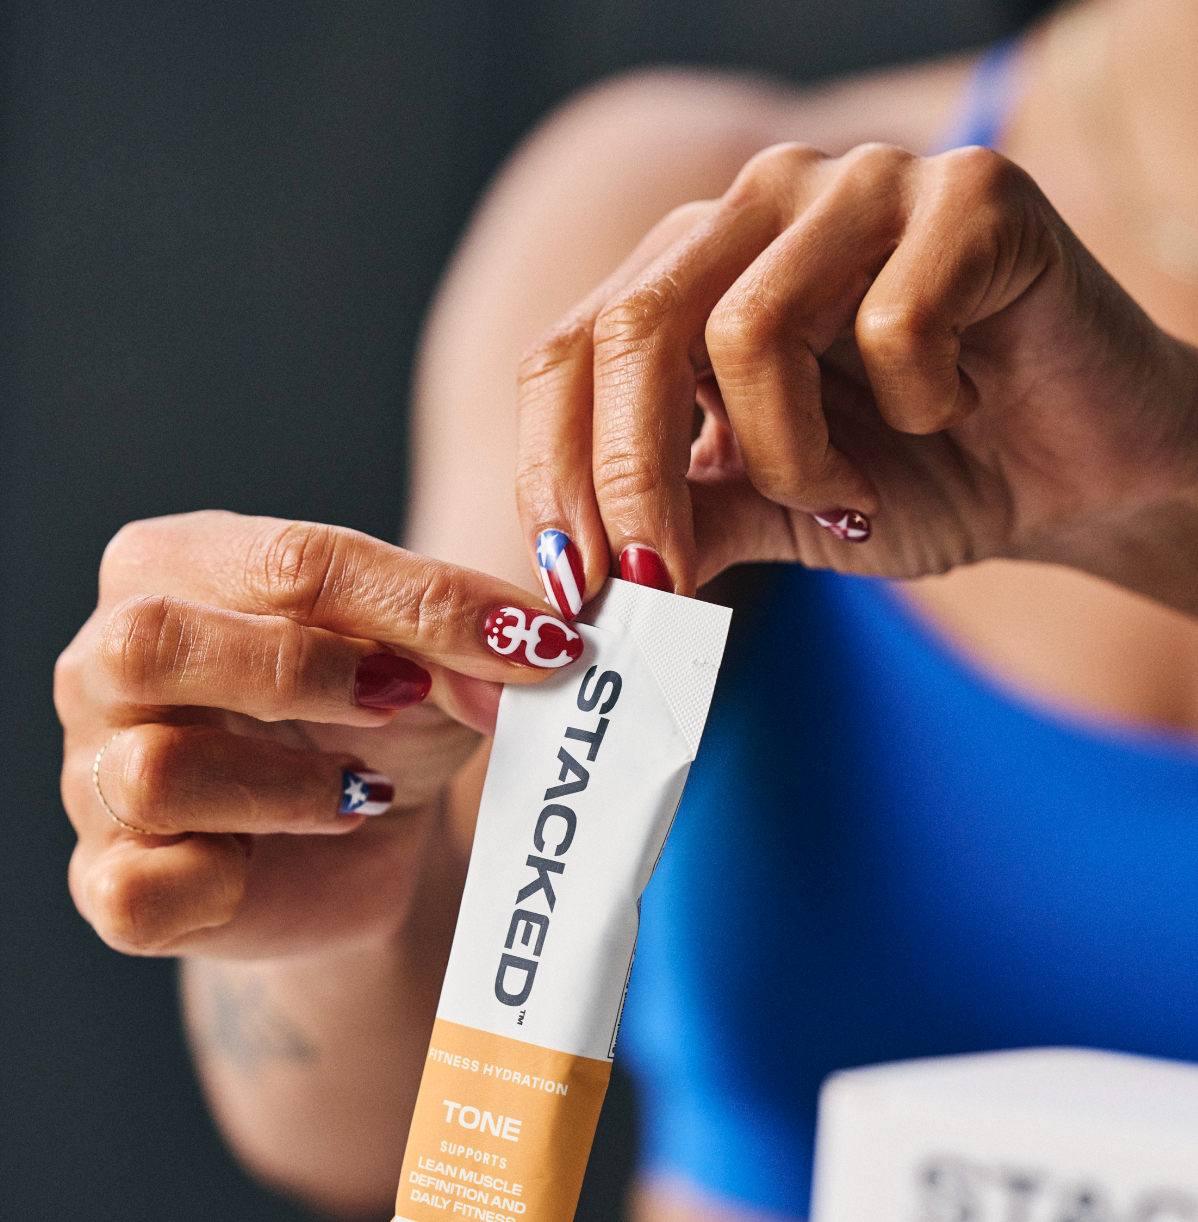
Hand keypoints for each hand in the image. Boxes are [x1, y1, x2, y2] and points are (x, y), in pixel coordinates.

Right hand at [56, 510, 582, 957]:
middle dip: (302, 674)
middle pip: (152, 642)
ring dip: (285, 790)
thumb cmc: (377, 726)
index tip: (533, 644)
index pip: (285, 562)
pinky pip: (141, 887)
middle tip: (400, 701)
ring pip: (154, 773)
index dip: (421, 604)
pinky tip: (269, 865)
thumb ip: (468, 641)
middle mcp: (103, 662)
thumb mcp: (435, 667)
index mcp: (171, 567)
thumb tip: (528, 651)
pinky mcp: (107, 884)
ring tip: (354, 795)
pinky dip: (226, 883)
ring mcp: (90, 777)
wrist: (361, 852)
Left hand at [516, 141, 1197, 601]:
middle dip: (633, 479)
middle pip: (635, 326)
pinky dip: (916, 404)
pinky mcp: (971, 194)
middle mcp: (761, 206)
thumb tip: (577, 583)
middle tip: (659, 581)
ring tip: (852, 491)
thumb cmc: (921, 480)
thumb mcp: (774, 514)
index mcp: (695, 269)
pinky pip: (895, 320)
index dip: (554, 471)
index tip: (571, 585)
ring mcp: (863, 185)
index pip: (572, 350)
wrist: (1079, 476)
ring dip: (794, 456)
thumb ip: (682, 522)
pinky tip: (952, 410)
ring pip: (749, 327)